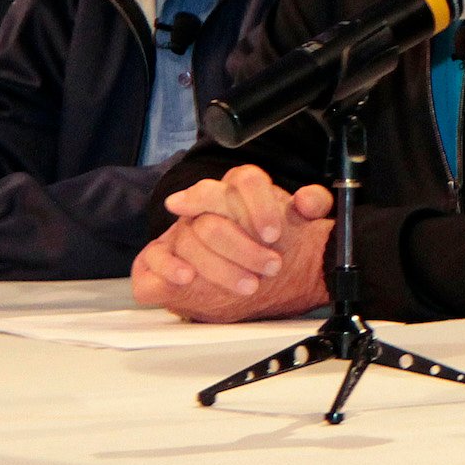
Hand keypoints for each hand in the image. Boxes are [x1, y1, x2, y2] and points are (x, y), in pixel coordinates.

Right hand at [132, 165, 333, 321]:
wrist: (244, 266)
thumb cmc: (269, 238)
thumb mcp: (298, 220)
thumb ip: (312, 204)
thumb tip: (307, 200)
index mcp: (239, 187)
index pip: (245, 179)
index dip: (259, 205)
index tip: (274, 234)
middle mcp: (206, 203)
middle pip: (215, 208)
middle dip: (245, 243)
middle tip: (272, 266)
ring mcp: (179, 228)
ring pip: (188, 234)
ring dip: (219, 264)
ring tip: (248, 285)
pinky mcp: (158, 255)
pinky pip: (152, 256)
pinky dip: (167, 266)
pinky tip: (187, 278)